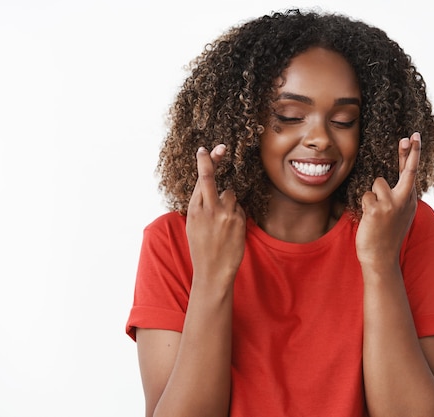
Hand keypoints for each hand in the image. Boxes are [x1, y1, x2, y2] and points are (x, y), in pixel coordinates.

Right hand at [186, 144, 245, 285]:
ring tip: (223, 223)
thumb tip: (210, 187)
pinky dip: (236, 215)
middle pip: (210, 179)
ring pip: (230, 194)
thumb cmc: (202, 248)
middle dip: (213, 160)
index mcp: (194, 210)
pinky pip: (239, 208)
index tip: (205, 150)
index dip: (204, 164)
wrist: (213, 271)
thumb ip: (201, 206)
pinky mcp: (238, 221)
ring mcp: (224, 215)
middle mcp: (208, 210)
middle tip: (220, 147)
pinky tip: (230, 230)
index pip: (199, 182)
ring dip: (229, 202)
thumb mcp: (193, 226)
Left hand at [356, 132, 420, 267]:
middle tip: (408, 137)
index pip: (411, 173)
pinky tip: (368, 219)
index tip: (413, 137)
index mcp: (410, 201)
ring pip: (377, 183)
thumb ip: (398, 197)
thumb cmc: (386, 236)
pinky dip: (364, 204)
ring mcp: (392, 205)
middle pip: (407, 171)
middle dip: (409, 152)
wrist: (381, 258)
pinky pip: (366, 195)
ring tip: (375, 213)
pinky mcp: (377, 210)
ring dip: (372, 195)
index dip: (412, 154)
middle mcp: (404, 201)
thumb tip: (388, 180)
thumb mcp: (398, 216)